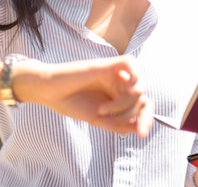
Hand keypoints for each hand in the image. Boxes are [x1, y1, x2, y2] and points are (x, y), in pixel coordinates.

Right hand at [19, 55, 152, 136]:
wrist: (50, 92)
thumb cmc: (71, 104)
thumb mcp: (99, 120)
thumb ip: (120, 124)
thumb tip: (141, 128)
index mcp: (118, 98)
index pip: (143, 106)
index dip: (147, 120)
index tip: (141, 134)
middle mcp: (118, 85)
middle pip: (143, 98)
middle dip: (135, 114)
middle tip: (112, 123)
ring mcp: (113, 74)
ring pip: (138, 86)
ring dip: (124, 104)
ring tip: (102, 110)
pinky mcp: (106, 64)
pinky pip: (130, 62)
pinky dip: (133, 75)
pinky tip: (121, 87)